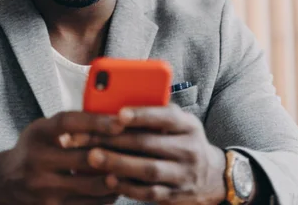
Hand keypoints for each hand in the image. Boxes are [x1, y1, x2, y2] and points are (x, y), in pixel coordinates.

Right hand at [0, 111, 126, 204]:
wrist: (4, 182)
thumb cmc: (36, 147)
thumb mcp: (45, 129)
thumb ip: (74, 124)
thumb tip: (116, 115)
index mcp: (38, 133)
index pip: (68, 123)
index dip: (96, 121)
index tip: (121, 121)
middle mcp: (36, 160)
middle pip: (83, 158)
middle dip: (115, 154)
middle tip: (141, 148)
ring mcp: (41, 189)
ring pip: (90, 186)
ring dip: (116, 178)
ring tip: (135, 168)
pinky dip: (108, 196)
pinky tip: (120, 186)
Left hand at [69, 105, 226, 204]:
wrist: (211, 176)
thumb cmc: (182, 141)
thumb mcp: (179, 123)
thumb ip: (155, 112)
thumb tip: (116, 102)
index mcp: (188, 125)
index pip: (166, 116)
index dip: (142, 115)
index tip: (119, 114)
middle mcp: (189, 149)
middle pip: (149, 143)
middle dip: (114, 139)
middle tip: (86, 137)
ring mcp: (184, 174)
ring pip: (148, 169)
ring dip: (117, 163)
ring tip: (92, 157)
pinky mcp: (176, 196)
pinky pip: (149, 193)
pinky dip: (128, 186)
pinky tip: (108, 179)